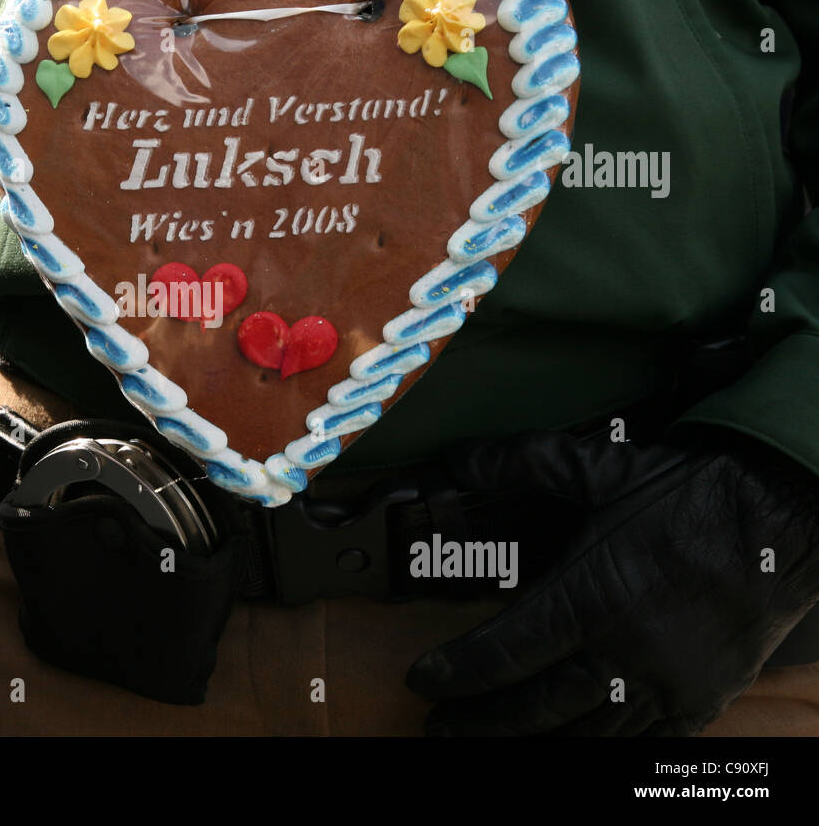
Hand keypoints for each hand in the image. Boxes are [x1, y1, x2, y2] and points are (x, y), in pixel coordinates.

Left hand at [407, 428, 818, 735]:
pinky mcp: (701, 698)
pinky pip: (642, 742)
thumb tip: (460, 456)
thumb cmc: (693, 495)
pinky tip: (575, 743)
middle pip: (535, 705)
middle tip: (440, 726)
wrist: (783, 518)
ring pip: (584, 732)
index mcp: (590, 599)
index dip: (456, 672)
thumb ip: (522, 462)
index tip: (421, 682)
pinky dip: (601, 747)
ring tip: (493, 738)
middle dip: (480, 720)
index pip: (503, 652)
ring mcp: (664, 683)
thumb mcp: (600, 468)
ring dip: (533, 740)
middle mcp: (624, 653)